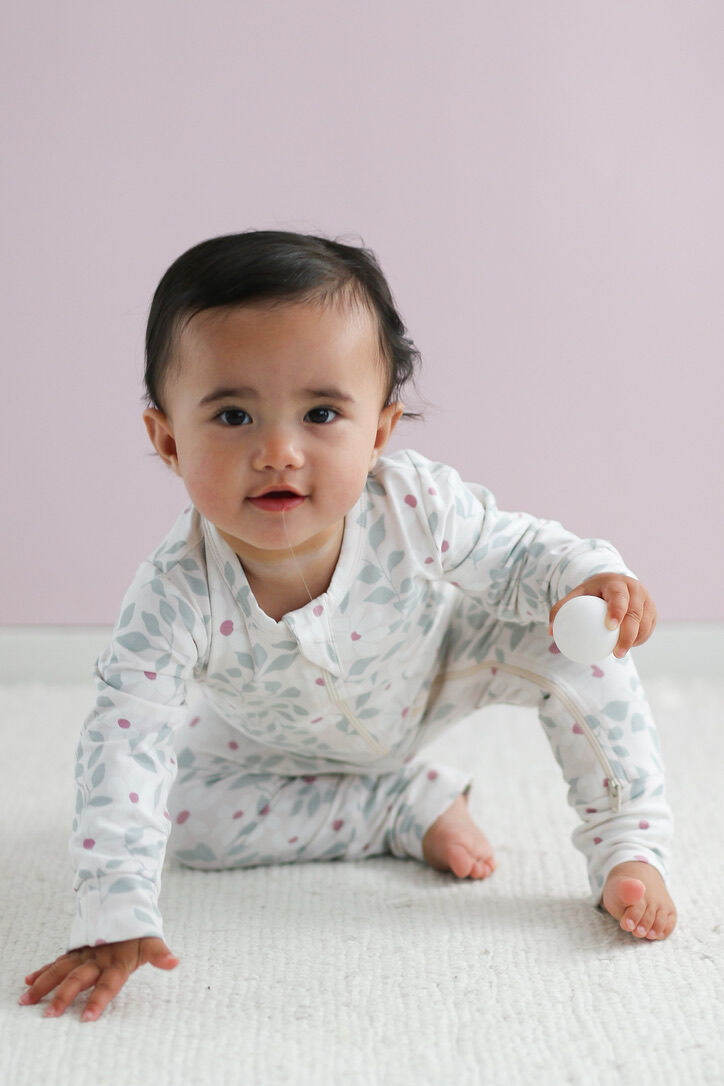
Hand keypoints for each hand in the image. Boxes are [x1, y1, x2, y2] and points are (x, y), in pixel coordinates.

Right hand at [18, 937, 178, 1020]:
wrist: (123, 899)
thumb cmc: (138, 929)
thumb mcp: (151, 940)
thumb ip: (159, 954)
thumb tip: (175, 962)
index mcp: (116, 961)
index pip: (108, 984)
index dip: (99, 1000)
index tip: (87, 1018)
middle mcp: (97, 958)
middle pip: (78, 979)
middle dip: (63, 996)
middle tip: (49, 1014)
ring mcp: (84, 953)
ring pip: (61, 970)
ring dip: (44, 984)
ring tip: (27, 999)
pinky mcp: (76, 950)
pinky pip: (57, 961)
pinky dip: (43, 970)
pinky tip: (28, 980)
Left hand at [548, 574, 656, 657]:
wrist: (613, 583)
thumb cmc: (590, 593)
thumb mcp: (576, 595)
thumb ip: (561, 610)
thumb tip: (551, 631)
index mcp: (616, 583)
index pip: (619, 596)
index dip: (617, 611)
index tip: (609, 627)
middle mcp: (635, 589)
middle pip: (635, 613)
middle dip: (629, 634)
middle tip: (617, 653)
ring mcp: (647, 600)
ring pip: (645, 623)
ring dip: (636, 640)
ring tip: (620, 653)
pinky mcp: (652, 611)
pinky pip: (649, 628)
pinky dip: (640, 639)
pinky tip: (628, 648)